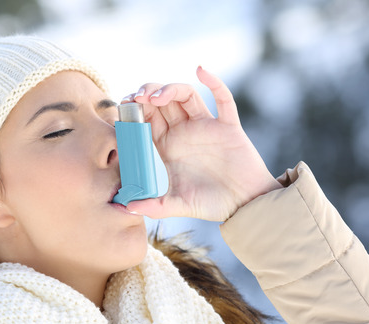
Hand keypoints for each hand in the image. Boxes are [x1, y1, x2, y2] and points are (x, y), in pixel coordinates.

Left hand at [123, 67, 281, 221]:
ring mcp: (205, 126)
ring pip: (185, 95)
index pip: (145, 120)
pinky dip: (214, 82)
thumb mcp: (177, 205)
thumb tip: (125, 207)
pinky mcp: (228, 125)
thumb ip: (154, 206)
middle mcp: (183, 132)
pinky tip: (201, 71)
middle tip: (136, 98)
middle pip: (162, 102)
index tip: (123, 107)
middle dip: (147, 94)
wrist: (244, 206)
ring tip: (156, 96)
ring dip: (170, 89)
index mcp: (167, 147)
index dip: (134, 110)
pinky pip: (223, 98)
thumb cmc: (210, 205)